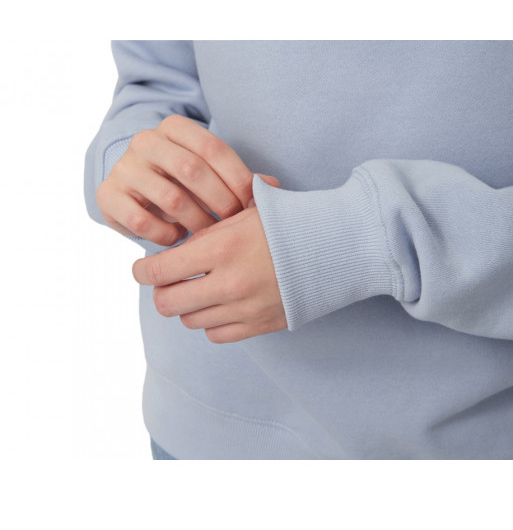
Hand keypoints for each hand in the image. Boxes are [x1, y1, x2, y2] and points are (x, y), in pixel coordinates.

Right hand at [96, 114, 278, 245]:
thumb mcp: (208, 173)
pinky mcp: (108, 195)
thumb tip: (274, 187)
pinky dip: (165, 235)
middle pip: (192, 170)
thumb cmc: (181, 182)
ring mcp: (124, 167)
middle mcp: (145, 141)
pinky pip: (141, 221)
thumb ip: (239, 179)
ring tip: (209, 235)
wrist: (133, 188)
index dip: (238, 178)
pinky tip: (178, 239)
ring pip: (170, 198)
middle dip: (220, 201)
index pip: (213, 148)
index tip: (253, 205)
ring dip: (197, 222)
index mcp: (174, 127)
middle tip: (234, 223)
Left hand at [132, 207, 287, 342]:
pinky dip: (212, 322)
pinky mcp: (260, 325)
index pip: (159, 270)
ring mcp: (245, 309)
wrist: (336, 246)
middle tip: (169, 281)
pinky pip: (218, 335)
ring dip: (189, 306)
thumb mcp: (246, 213)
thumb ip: (209, 231)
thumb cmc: (290, 223)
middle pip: (168, 303)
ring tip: (201, 290)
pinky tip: (221, 305)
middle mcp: (228, 283)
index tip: (141, 269)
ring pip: (191, 320)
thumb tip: (179, 248)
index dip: (141, 271)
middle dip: (162, 292)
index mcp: (221, 248)